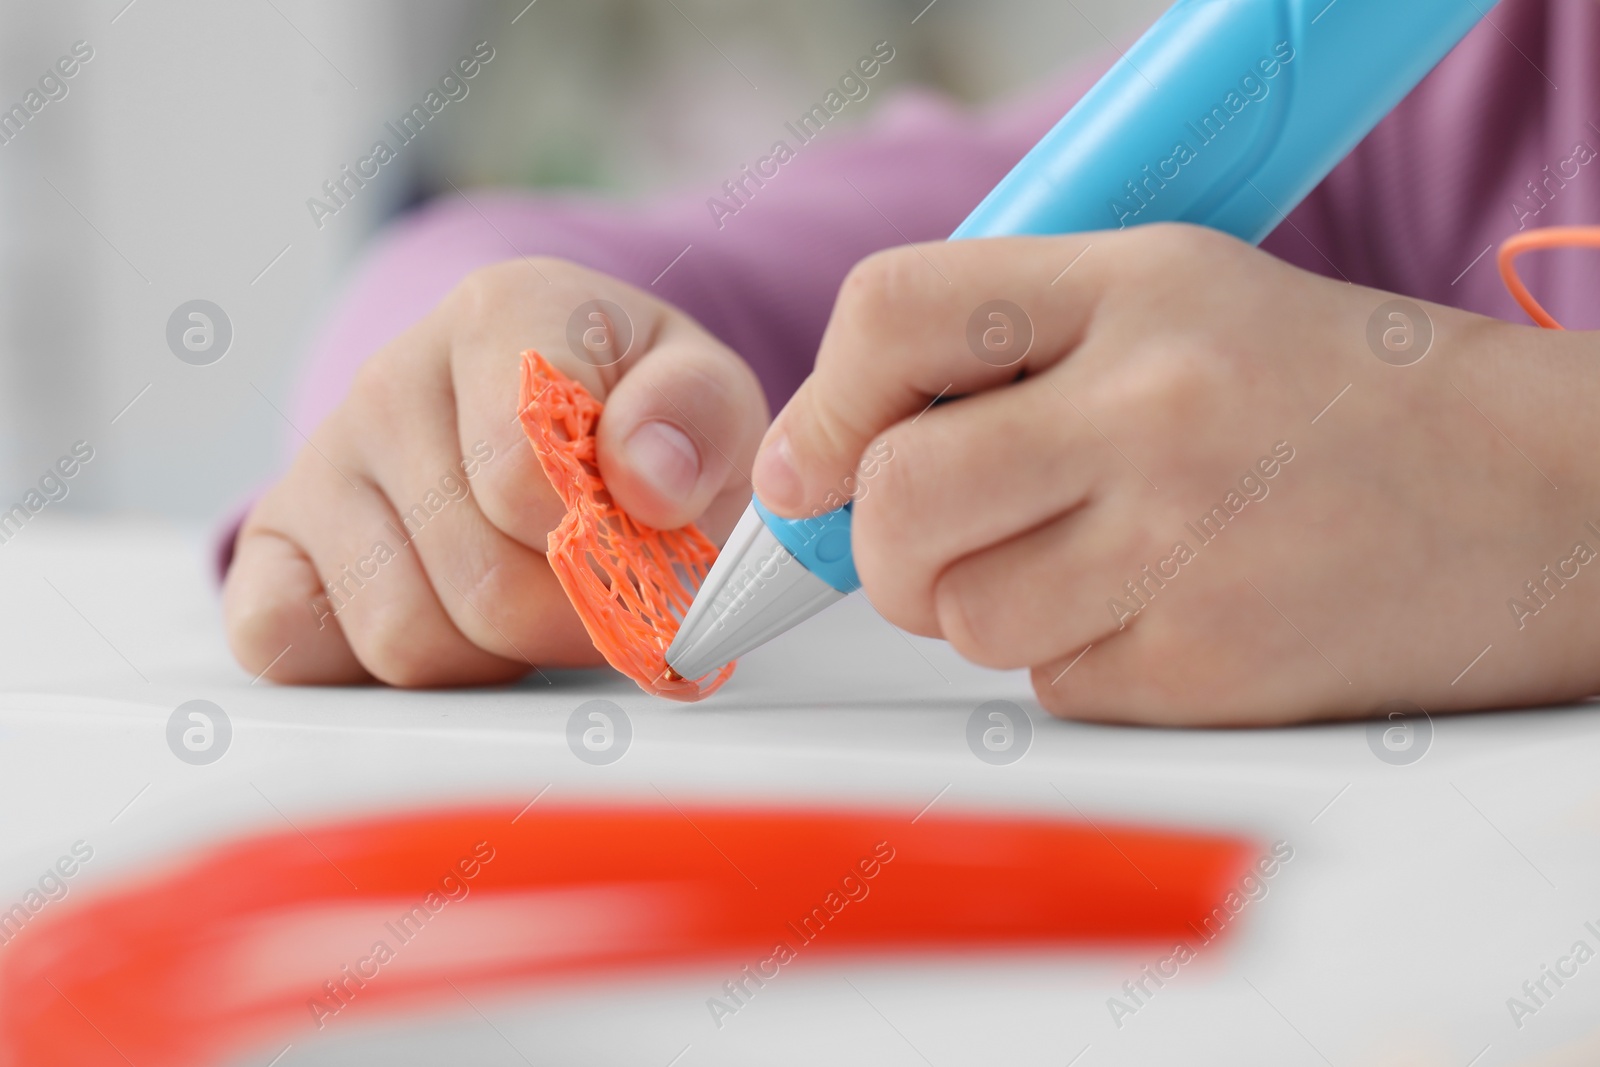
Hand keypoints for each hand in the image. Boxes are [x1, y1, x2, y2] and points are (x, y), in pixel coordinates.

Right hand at [225, 259, 766, 685]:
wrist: (561, 427)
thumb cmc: (634, 423)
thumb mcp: (705, 400)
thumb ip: (698, 417)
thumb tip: (649, 477)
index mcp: (503, 316)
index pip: (524, 474)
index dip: (597, 546)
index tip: (638, 541)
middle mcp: (390, 376)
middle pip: (478, 582)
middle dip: (562, 622)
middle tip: (596, 594)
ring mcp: (318, 459)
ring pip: (402, 638)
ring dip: (489, 656)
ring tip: (525, 599)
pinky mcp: (269, 541)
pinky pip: (291, 648)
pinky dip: (377, 672)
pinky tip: (443, 618)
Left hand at [753, 224, 1599, 724]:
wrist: (1535, 502)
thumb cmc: (1335, 397)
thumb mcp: (1178, 300)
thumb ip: (1005, 349)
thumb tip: (830, 455)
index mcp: (1139, 288)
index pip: (897, 311)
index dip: (825, 400)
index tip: (813, 461)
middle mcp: (1154, 409)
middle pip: (898, 498)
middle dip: (880, 543)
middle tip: (925, 542)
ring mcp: (1182, 547)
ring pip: (960, 615)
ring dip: (986, 607)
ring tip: (1092, 564)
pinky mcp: (1205, 669)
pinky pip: (1048, 686)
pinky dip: (1073, 662)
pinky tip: (1162, 611)